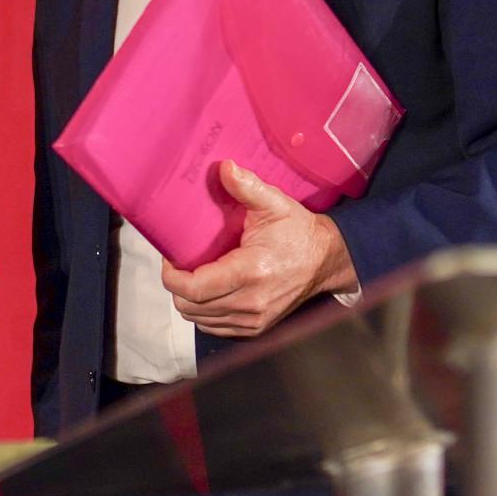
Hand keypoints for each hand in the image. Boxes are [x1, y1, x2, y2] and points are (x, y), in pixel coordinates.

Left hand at [161, 162, 355, 337]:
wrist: (326, 260)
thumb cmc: (299, 233)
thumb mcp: (275, 203)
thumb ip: (247, 186)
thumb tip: (225, 168)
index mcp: (250, 272)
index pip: (193, 288)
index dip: (171, 276)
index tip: (170, 258)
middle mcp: (251, 302)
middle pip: (190, 306)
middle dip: (176, 286)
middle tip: (179, 264)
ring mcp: (254, 319)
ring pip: (199, 319)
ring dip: (189, 299)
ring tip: (193, 275)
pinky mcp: (255, 327)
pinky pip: (214, 327)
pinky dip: (204, 312)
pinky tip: (209, 290)